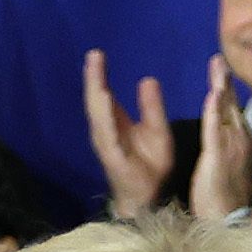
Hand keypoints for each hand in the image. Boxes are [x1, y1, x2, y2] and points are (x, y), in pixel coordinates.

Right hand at [82, 50, 177, 217]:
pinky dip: (104, 116)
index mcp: (116, 124)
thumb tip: (147, 79)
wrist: (150, 198)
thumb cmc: (151, 166)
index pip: (105, 95)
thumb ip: (151, 107)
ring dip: (95, 93)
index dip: (99, 76)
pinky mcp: (113, 157)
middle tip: (93, 54)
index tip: (97, 53)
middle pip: (96, 101)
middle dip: (94, 78)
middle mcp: (107, 132)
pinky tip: (104, 99)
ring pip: (98, 115)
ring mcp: (108, 145)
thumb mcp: (157, 129)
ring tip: (95, 71)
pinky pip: (108, 133)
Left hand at [185, 55, 251, 223]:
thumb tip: (225, 135)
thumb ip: (226, 148)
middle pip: (231, 104)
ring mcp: (231, 147)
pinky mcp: (217, 158)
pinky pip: (215, 131)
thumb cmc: (224, 197)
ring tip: (216, 66)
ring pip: (225, 112)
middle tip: (218, 58)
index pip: (234, 110)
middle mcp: (239, 139)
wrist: (227, 221)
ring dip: (221, 88)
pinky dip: (214, 112)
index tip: (222, 70)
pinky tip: (212, 95)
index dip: (228, 90)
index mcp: (240, 141)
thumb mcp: (228, 166)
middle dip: (225, 80)